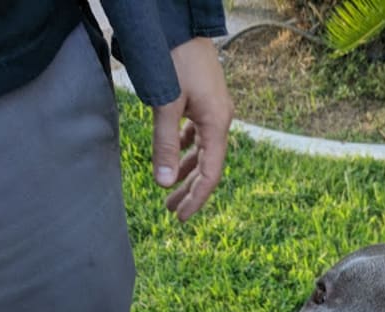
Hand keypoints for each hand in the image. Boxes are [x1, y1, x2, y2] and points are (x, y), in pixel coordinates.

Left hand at [151, 37, 233, 221]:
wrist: (178, 20)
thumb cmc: (174, 57)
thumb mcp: (165, 103)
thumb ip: (164, 143)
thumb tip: (164, 183)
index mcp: (217, 123)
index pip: (210, 173)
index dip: (197, 198)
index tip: (181, 217)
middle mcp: (220, 118)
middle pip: (208, 165)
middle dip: (189, 189)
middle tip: (171, 210)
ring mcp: (213, 108)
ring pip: (202, 150)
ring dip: (186, 170)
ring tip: (169, 189)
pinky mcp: (203, 99)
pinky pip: (197, 133)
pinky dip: (186, 148)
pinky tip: (175, 154)